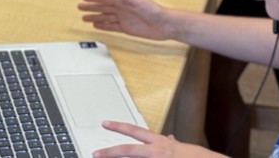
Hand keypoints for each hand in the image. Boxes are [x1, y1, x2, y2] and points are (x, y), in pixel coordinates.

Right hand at [78, 0, 174, 40]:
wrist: (165, 24)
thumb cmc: (155, 10)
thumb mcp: (139, 0)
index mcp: (123, 1)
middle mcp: (122, 9)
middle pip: (102, 8)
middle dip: (91, 7)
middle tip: (79, 7)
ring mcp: (123, 19)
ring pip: (105, 18)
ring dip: (95, 17)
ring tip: (84, 18)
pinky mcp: (126, 29)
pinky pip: (111, 27)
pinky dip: (103, 26)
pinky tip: (96, 26)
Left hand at [92, 121, 219, 156]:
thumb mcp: (184, 148)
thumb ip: (172, 144)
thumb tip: (169, 138)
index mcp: (160, 144)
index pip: (135, 131)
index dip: (119, 127)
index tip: (105, 123)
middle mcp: (157, 152)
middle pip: (128, 150)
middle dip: (110, 152)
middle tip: (95, 153)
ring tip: (103, 157)